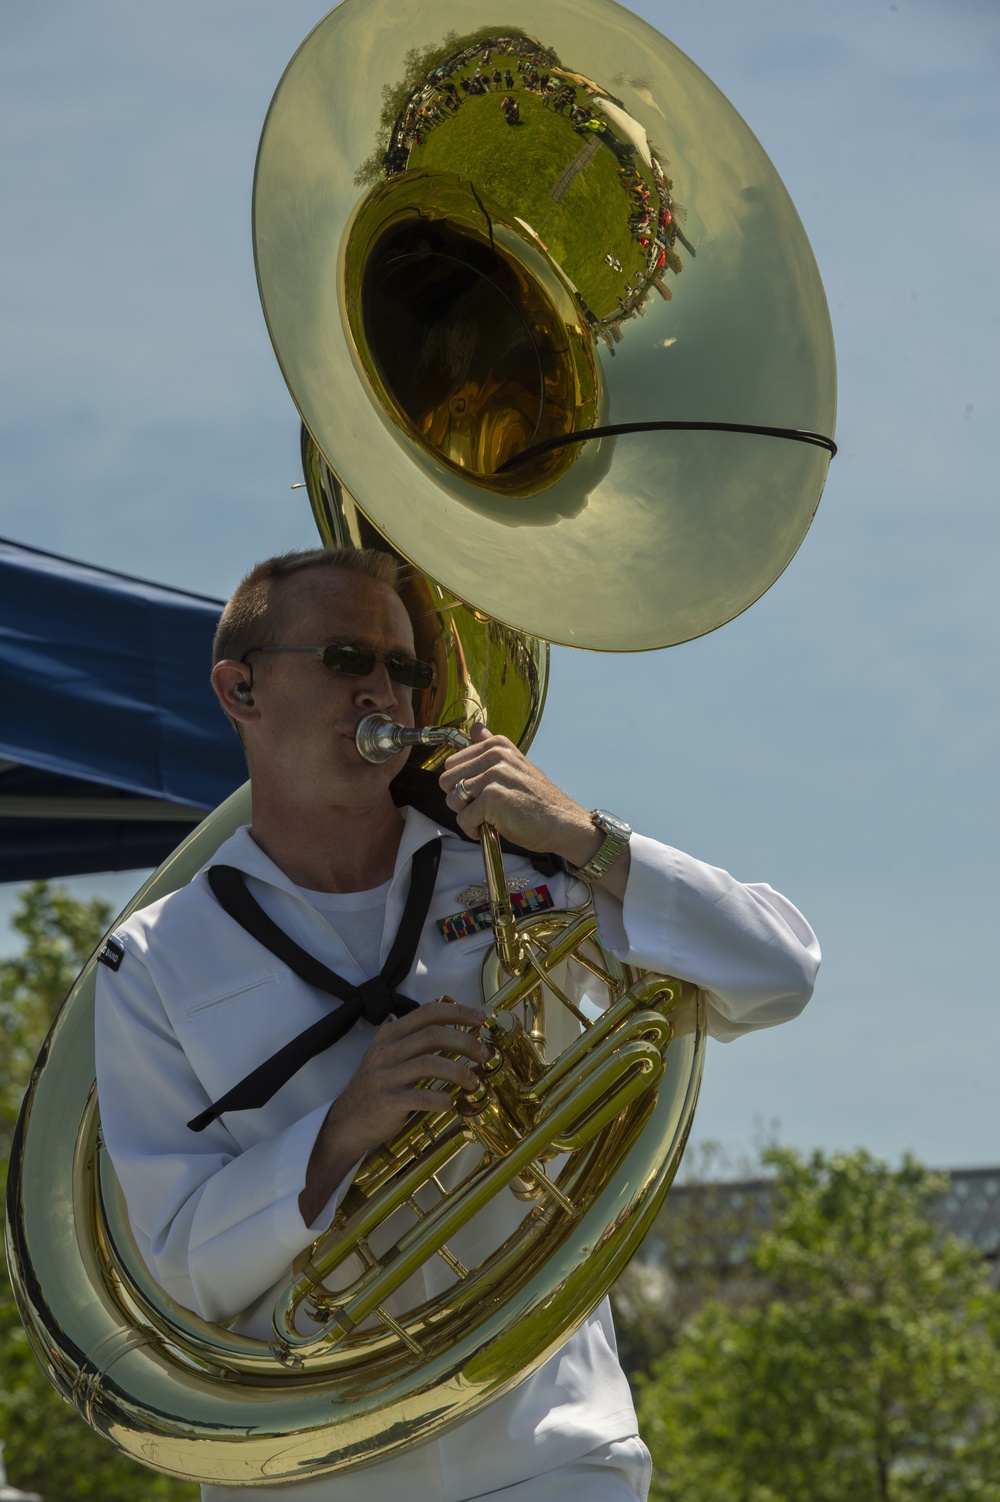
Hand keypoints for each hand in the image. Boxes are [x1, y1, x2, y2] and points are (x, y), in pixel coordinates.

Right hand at [299, 1001, 488, 1225]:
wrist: (347, 1121)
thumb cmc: (379, 1086)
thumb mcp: (391, 1055)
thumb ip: (417, 1042)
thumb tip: (460, 1035)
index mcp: (391, 1034)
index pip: (429, 1012)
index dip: (458, 1012)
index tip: (481, 1019)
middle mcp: (387, 1050)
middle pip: (434, 1035)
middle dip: (466, 1043)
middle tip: (485, 1055)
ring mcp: (385, 1075)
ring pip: (430, 1064)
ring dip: (459, 1072)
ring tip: (474, 1083)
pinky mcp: (387, 1101)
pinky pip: (421, 1097)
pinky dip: (441, 1099)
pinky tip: (451, 1103)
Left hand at [439, 726, 597, 864]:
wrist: (562, 823)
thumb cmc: (537, 801)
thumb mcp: (515, 766)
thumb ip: (491, 746)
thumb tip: (476, 727)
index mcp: (497, 745)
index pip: (452, 763)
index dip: (460, 784)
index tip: (480, 794)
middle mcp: (494, 755)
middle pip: (447, 781)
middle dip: (459, 800)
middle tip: (483, 809)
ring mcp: (493, 775)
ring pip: (453, 800)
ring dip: (468, 816)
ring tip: (490, 817)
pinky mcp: (493, 797)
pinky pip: (463, 819)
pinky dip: (473, 830)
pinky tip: (492, 829)